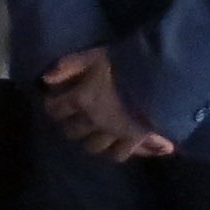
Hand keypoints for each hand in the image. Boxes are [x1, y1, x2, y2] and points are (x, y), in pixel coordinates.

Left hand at [42, 47, 172, 161]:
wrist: (163, 78)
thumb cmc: (126, 63)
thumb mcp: (94, 55)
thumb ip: (69, 65)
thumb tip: (46, 79)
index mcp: (81, 100)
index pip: (56, 110)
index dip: (53, 106)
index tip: (56, 102)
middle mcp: (94, 121)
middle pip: (73, 132)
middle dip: (72, 125)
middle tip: (76, 118)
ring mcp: (114, 134)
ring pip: (95, 147)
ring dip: (93, 140)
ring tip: (97, 134)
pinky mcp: (134, 140)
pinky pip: (120, 154)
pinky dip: (118, 150)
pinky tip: (121, 145)